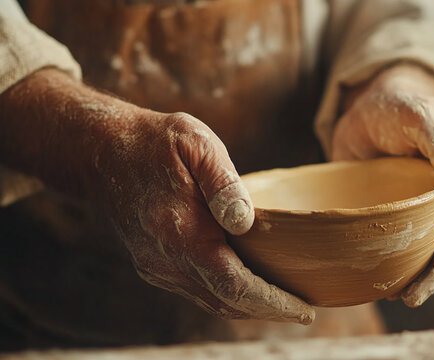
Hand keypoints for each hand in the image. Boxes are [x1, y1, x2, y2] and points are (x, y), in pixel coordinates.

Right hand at [0, 69, 313, 323]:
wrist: (100, 152)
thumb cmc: (155, 142)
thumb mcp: (195, 145)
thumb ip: (224, 185)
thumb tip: (247, 222)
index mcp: (181, 231)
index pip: (234, 284)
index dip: (272, 302)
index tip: (304, 310)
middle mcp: (166, 259)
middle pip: (226, 303)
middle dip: (269, 311)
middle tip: (305, 310)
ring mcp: (157, 266)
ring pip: (212, 302)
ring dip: (250, 308)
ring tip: (286, 303)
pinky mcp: (154, 265)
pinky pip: (198, 291)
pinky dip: (228, 295)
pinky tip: (249, 286)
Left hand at [332, 64, 433, 306]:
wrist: (368, 111)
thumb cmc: (399, 107)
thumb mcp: (419, 115)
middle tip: (415, 295)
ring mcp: (429, 210)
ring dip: (424, 279)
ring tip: (403, 298)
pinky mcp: (405, 219)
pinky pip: (411, 248)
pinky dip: (404, 269)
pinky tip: (388, 287)